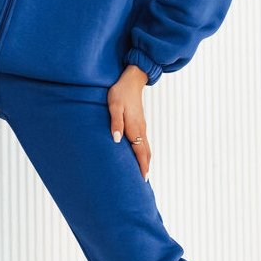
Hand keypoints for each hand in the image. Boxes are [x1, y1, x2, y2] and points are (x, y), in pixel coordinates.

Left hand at [108, 65, 150, 180]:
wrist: (132, 79)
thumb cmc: (120, 92)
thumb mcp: (114, 106)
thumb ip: (115, 123)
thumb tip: (116, 140)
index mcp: (134, 127)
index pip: (140, 151)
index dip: (142, 165)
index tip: (143, 179)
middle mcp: (140, 129)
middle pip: (146, 152)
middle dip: (146, 166)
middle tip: (144, 181)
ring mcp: (142, 126)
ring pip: (146, 147)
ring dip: (146, 160)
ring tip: (143, 171)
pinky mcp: (140, 123)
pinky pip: (143, 141)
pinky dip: (144, 151)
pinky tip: (139, 154)